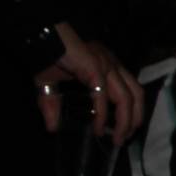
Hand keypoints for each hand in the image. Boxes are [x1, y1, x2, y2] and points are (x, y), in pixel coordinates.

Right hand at [33, 21, 144, 144]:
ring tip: (117, 138)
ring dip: (125, 122)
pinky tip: (98, 128)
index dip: (133, 112)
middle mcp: (113, 66)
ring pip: (127, 98)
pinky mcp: (94, 67)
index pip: (133, 91)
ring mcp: (106, 66)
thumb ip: (52, 106)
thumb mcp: (51, 85)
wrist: (39, 36)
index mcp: (110, 67)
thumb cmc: (47, 56)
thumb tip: (51, 128)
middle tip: (124, 138)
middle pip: (137, 96)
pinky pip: (103, 95)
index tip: (125, 131)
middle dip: (134, 120)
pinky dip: (102, 114)